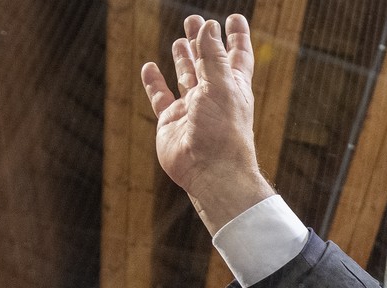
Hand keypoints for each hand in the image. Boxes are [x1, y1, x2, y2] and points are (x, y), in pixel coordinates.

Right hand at [140, 15, 272, 233]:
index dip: (237, 37)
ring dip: (183, 59)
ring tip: (180, 41)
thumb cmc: (224, 131)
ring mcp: (192, 109)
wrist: (210, 171)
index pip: (237, 56)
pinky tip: (149, 67)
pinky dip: (154, 83)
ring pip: (186, 77)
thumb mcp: (221, 87)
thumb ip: (213, 57)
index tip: (235, 18)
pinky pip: (160, 98)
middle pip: (208, 61)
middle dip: (203, 41)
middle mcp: (213, 96)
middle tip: (195, 20)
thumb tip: (210, 26)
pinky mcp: (171, 122)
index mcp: (233, 87)